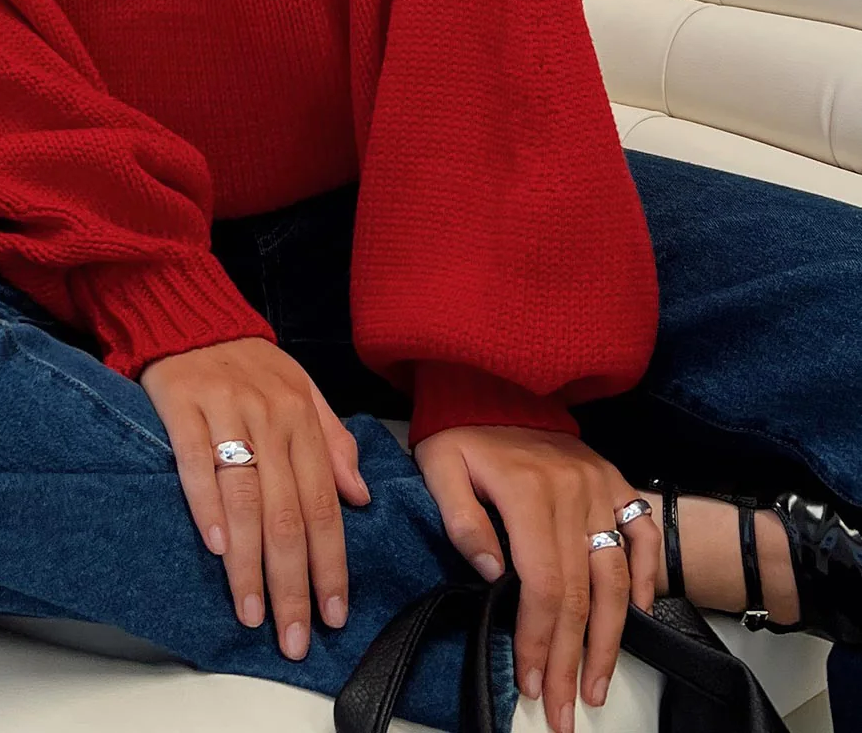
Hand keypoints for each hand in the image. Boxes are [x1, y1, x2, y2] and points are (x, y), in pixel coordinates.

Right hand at [140, 337, 372, 661]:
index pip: (324, 503)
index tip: (334, 612)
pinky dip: (206, 506)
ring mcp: (225, 411)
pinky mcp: (181, 406)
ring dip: (249, 563)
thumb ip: (332, 439)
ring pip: (245, 498)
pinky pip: (196, 462)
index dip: (331, 562)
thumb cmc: (247, 362)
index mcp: (301, 417)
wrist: (190, 315)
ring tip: (253, 611)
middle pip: (287, 513)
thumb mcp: (301, 389)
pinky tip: (213, 547)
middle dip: (293, 582)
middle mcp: (268, 416)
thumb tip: (360, 496)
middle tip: (293, 636)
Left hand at [413, 424, 660, 732]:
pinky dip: (644, 577)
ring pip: (616, 576)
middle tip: (562, 708)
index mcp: (529, 492)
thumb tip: (490, 572)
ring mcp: (600, 486)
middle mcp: (574, 491)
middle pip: (582, 593)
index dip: (538, 638)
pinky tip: (635, 616)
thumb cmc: (461, 433)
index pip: (543, 584)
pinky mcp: (615, 481)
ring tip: (595, 683)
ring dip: (610, 637)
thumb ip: (461, 518)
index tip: (530, 680)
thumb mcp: (440, 467)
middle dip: (571, 658)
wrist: (491, 383)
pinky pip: (642, 534)